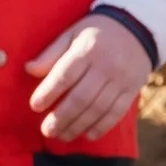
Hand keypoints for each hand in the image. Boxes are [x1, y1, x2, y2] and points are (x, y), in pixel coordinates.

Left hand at [26, 11, 151, 145]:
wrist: (137, 29)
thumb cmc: (96, 33)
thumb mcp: (72, 34)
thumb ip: (51, 53)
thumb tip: (28, 69)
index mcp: (87, 49)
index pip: (65, 75)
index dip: (48, 92)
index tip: (35, 106)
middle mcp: (106, 65)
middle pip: (81, 97)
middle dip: (62, 117)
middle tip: (47, 130)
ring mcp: (121, 79)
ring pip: (98, 108)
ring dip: (78, 126)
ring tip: (62, 136)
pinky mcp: (132, 90)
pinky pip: (116, 112)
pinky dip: (101, 127)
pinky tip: (87, 135)